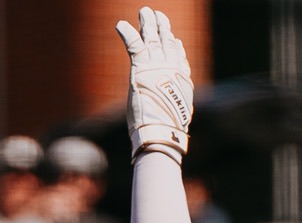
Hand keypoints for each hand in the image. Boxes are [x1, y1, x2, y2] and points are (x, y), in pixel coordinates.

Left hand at [115, 8, 193, 163]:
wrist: (161, 130)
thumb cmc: (166, 131)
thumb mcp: (174, 118)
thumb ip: (172, 111)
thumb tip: (172, 127)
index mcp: (181, 80)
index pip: (179, 59)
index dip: (176, 48)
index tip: (175, 40)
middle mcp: (171, 68)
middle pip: (167, 43)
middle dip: (163, 28)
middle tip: (159, 15)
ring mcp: (157, 65)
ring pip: (152, 38)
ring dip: (148, 24)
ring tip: (144, 11)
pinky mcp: (141, 67)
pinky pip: (133, 44)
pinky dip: (127, 33)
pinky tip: (121, 24)